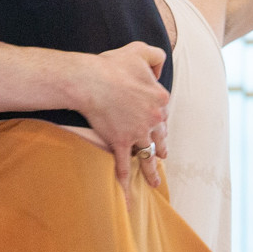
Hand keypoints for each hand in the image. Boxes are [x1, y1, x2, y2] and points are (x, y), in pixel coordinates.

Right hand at [63, 41, 171, 185]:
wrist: (89, 80)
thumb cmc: (111, 65)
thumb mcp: (140, 50)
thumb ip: (156, 55)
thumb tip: (160, 69)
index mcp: (159, 98)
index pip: (163, 108)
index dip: (157, 111)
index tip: (152, 116)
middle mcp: (153, 118)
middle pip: (160, 135)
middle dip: (161, 145)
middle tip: (162, 153)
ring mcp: (137, 133)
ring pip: (148, 154)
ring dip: (151, 170)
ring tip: (155, 183)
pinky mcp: (120, 143)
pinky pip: (123, 167)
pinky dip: (125, 184)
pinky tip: (128, 201)